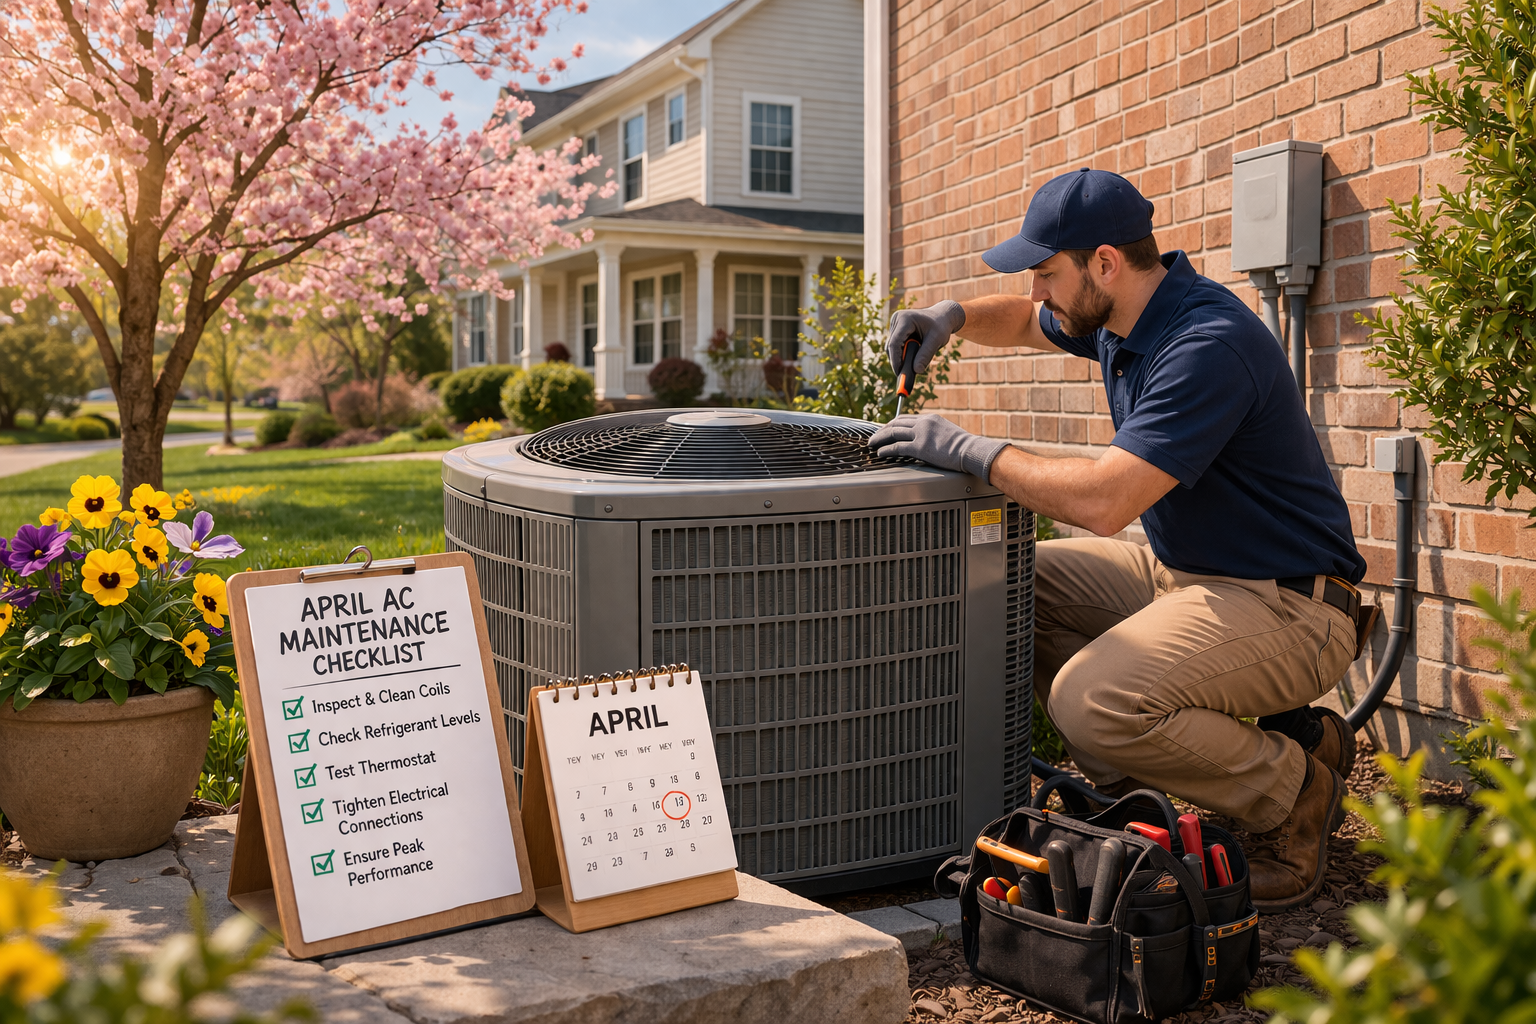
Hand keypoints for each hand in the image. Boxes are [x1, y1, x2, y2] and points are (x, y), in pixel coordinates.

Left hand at [868, 414, 1009, 480]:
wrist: (970, 451)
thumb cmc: (962, 447)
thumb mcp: (946, 432)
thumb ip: (933, 433)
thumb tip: (925, 440)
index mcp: (929, 418)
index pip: (905, 419)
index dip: (892, 424)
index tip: (885, 430)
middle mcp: (923, 423)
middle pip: (895, 423)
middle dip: (882, 430)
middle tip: (874, 437)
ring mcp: (921, 434)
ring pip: (893, 433)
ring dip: (879, 438)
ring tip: (872, 444)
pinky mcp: (920, 447)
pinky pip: (897, 447)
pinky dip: (886, 449)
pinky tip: (881, 453)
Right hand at [886, 300, 965, 373]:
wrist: (942, 317)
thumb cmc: (940, 326)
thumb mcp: (936, 340)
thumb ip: (926, 355)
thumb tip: (916, 371)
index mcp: (905, 319)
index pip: (894, 343)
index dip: (895, 360)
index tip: (899, 373)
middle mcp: (896, 320)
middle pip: (891, 346)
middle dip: (898, 361)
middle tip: (906, 376)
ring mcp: (895, 324)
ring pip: (892, 348)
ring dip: (900, 357)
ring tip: (913, 365)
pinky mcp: (896, 330)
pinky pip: (895, 346)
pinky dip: (902, 354)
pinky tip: (911, 360)